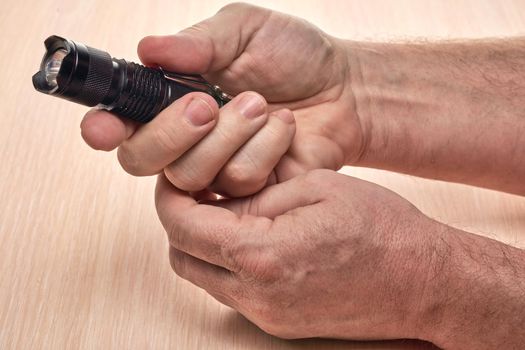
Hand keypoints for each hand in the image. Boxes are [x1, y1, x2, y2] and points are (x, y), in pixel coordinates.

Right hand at [81, 3, 363, 195]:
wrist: (345, 90)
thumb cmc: (294, 56)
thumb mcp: (244, 32)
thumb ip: (197, 44)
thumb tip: (148, 50)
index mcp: (172, 98)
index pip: (121, 122)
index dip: (104, 127)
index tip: (105, 127)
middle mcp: (186, 140)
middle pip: (141, 160)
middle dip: (171, 132)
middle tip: (207, 104)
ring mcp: (216, 170)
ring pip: (191, 175)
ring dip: (231, 134)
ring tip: (263, 106)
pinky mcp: (248, 194)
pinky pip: (239, 182)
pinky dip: (265, 149)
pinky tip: (284, 131)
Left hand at [154, 169, 440, 340]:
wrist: (424, 283)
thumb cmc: (382, 231)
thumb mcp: (315, 187)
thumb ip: (257, 195)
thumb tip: (221, 200)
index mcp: (262, 256)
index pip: (183, 228)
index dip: (169, 198)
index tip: (175, 180)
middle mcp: (257, 296)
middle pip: (182, 259)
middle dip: (180, 222)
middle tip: (198, 194)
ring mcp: (267, 316)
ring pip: (204, 278)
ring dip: (204, 244)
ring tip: (229, 212)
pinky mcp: (279, 323)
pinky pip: (232, 291)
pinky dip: (229, 263)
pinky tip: (253, 238)